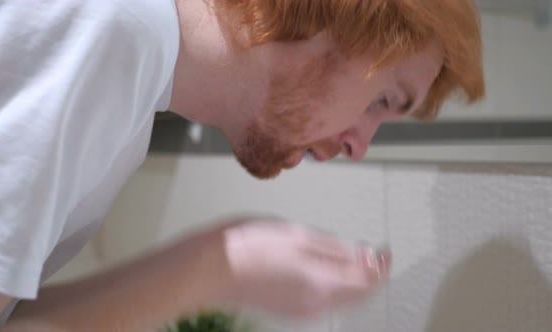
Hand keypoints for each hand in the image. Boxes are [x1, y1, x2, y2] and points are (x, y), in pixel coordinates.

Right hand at [212, 219, 390, 318]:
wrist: (212, 268)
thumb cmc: (249, 246)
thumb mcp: (299, 236)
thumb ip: (335, 249)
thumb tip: (364, 255)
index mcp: (323, 284)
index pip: (369, 281)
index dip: (382, 264)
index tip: (385, 249)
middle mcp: (316, 304)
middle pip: (358, 294)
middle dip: (370, 274)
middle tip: (371, 252)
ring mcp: (301, 310)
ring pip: (342, 299)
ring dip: (352, 280)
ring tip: (349, 257)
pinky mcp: (288, 309)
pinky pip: (324, 301)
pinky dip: (334, 286)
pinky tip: (324, 269)